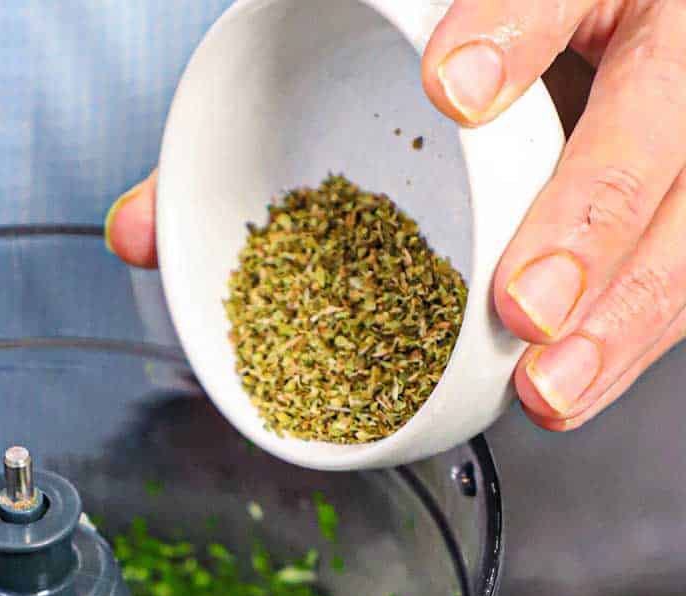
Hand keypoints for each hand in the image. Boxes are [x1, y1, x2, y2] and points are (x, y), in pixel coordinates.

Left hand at [108, 2, 685, 435]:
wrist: (567, 40)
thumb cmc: (462, 48)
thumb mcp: (373, 44)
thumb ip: (260, 117)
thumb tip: (136, 231)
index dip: (516, 24)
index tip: (451, 88)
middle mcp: (650, 35)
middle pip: (660, 114)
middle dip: (594, 213)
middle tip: (526, 304)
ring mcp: (676, 114)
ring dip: (626, 313)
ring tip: (550, 387)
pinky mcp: (680, 194)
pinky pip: (683, 266)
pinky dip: (630, 332)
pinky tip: (572, 384)